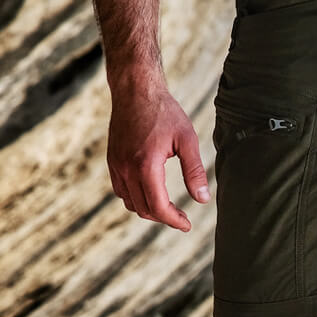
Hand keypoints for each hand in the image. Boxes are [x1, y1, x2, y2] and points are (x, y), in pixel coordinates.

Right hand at [106, 83, 208, 231]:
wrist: (135, 90)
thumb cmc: (164, 112)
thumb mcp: (187, 140)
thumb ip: (195, 171)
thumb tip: (203, 199)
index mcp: (145, 165)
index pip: (158, 206)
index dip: (173, 220)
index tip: (187, 225)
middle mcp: (126, 168)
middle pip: (144, 208)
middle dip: (164, 217)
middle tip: (182, 218)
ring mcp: (116, 165)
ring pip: (130, 202)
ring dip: (149, 210)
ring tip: (169, 209)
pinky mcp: (112, 160)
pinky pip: (121, 190)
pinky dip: (135, 198)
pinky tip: (151, 194)